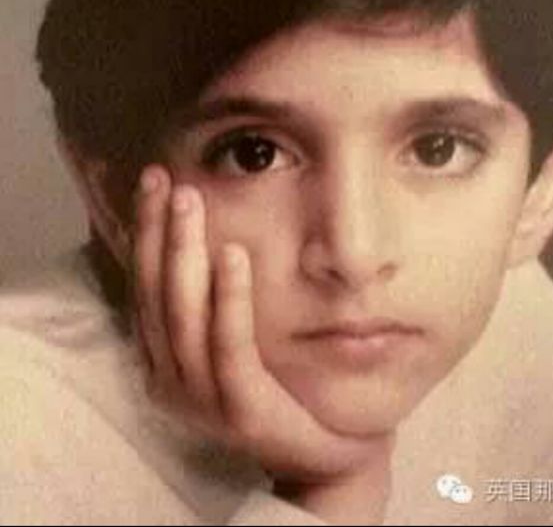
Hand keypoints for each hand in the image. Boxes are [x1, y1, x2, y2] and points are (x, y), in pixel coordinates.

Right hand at [132, 165, 393, 522]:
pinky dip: (228, 299)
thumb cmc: (284, 386)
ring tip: (190, 201)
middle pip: (156, 294)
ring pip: (183, 316)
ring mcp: (202, 399)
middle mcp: (172, 379)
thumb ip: (220, 301)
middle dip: (156, 231)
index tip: (153, 181)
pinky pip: (230, 346)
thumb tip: (215, 233)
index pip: (147, 286)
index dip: (145, 232)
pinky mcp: (241, 410)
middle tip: (163, 179)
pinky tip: (232, 253)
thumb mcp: (240, 340)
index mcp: (167, 359)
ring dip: (184, 253)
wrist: (326, 454)